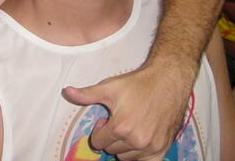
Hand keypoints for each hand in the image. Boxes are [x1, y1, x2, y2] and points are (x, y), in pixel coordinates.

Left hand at [62, 63, 191, 160]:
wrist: (167, 82)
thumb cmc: (138, 84)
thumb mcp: (109, 87)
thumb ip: (86, 95)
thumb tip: (66, 92)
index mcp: (120, 128)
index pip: (98, 142)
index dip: (100, 129)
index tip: (107, 119)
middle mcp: (136, 141)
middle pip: (112, 150)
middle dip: (112, 138)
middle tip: (120, 121)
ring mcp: (151, 147)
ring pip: (127, 158)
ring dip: (125, 147)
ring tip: (130, 128)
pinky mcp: (163, 149)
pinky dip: (140, 156)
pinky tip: (140, 141)